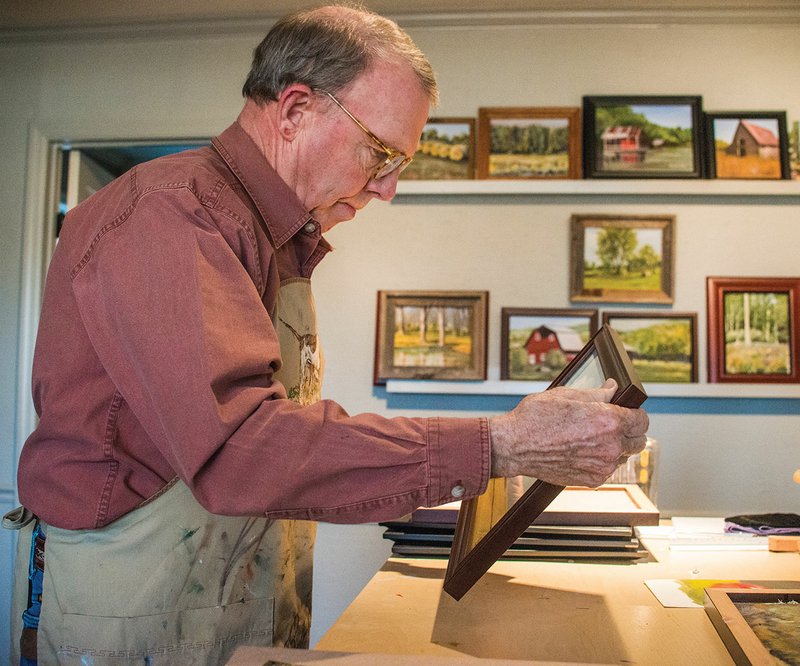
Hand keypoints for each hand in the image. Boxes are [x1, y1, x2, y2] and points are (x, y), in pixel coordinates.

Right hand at [489, 379, 648, 487]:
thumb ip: (597, 394)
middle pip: (639, 441)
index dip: (635, 414)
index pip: (642, 420)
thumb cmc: (535, 418)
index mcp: (608, 420)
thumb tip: (613, 389)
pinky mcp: (591, 479)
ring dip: (615, 448)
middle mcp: (609, 445)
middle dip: (629, 432)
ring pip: (623, 457)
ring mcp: (601, 465)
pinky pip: (607, 470)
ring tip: (590, 439)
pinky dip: (600, 461)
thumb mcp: (567, 395)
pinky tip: (582, 451)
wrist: (514, 445)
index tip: (627, 413)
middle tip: (610, 426)